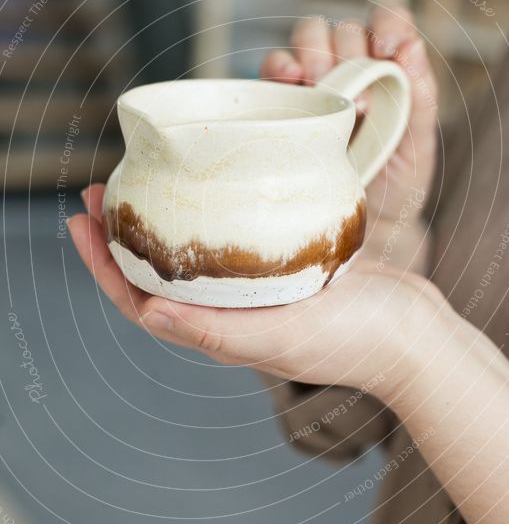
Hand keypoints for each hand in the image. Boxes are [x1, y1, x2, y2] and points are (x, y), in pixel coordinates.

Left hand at [68, 184, 444, 398]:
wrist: (413, 332)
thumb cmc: (353, 341)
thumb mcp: (280, 338)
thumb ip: (213, 330)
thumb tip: (144, 312)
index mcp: (219, 332)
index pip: (141, 300)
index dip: (103, 265)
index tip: (79, 220)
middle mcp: (231, 312)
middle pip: (159, 272)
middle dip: (123, 235)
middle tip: (100, 190)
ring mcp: (258, 289)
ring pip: (193, 253)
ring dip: (163, 220)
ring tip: (145, 182)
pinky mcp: (285, 267)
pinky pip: (234, 240)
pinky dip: (211, 213)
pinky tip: (212, 186)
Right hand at [260, 5, 437, 270]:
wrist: (362, 224)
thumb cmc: (397, 182)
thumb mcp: (419, 144)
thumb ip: (421, 95)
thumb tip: (412, 48)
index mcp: (390, 67)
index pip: (389, 21)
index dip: (388, 25)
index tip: (388, 52)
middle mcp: (352, 66)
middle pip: (344, 29)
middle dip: (348, 55)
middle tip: (357, 104)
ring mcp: (315, 81)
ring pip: (309, 36)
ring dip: (314, 54)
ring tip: (321, 89)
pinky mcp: (283, 101)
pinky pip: (274, 67)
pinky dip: (279, 66)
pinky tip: (290, 81)